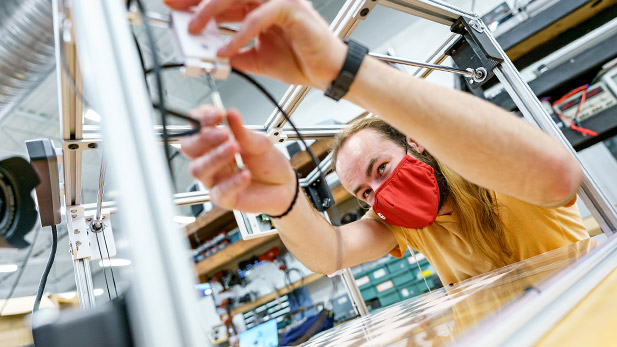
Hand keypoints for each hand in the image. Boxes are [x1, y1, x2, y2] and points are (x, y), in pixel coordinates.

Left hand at [164, 0, 345, 89]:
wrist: (328, 73)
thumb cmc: (302, 61)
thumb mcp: (258, 60)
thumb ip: (236, 54)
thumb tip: (213, 55)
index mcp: (259, 7)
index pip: (224, 0)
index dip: (197, 3)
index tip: (175, 8)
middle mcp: (268, 0)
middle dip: (197, 1)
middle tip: (175, 10)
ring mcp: (280, 1)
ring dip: (212, 12)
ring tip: (195, 30)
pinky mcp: (291, 9)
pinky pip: (258, 17)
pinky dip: (239, 34)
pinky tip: (226, 49)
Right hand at [179, 105, 296, 214]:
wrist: (284, 186)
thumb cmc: (268, 164)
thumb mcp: (260, 143)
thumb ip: (244, 132)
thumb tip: (231, 114)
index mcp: (216, 141)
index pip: (195, 126)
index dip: (200, 118)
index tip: (216, 114)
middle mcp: (210, 159)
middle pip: (188, 147)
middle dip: (203, 137)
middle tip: (224, 133)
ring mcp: (215, 178)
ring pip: (198, 169)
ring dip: (215, 157)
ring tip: (234, 148)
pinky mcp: (224, 197)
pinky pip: (220, 192)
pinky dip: (233, 182)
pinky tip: (245, 174)